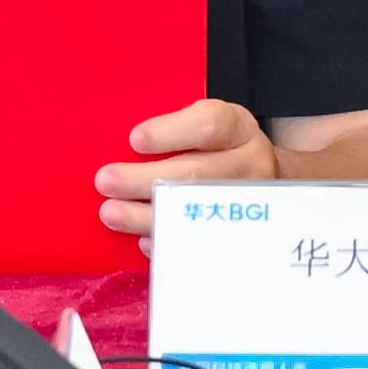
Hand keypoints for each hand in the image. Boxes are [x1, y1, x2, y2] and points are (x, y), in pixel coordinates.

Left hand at [98, 96, 281, 236]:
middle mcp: (249, 164)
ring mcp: (246, 204)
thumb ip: (171, 129)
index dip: (170, 133)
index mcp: (236, 128)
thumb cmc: (218, 149)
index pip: (209, 125)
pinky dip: (165, 242)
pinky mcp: (237, 234)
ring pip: (193, 212)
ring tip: (112, 213)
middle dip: (145, 179)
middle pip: (196, 173)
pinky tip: (141, 238)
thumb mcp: (205, 125)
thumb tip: (116, 143)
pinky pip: (196, 244)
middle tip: (107, 181)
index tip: (135, 139)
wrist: (260, 180)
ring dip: (146, 215)